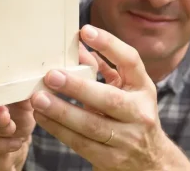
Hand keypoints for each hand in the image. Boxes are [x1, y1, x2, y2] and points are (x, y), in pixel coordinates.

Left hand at [29, 25, 189, 169]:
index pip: (130, 61)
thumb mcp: (125, 88)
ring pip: (92, 125)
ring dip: (61, 111)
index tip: (85, 31)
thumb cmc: (131, 115)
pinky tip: (43, 117)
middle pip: (109, 99)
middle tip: (51, 76)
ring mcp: (127, 139)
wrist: (150, 160)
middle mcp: (139, 113)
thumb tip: (76, 46)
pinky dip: (59, 130)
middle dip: (78, 87)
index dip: (109, 45)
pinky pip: (81, 144)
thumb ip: (103, 67)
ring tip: (39, 98)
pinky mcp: (111, 159)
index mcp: (143, 88)